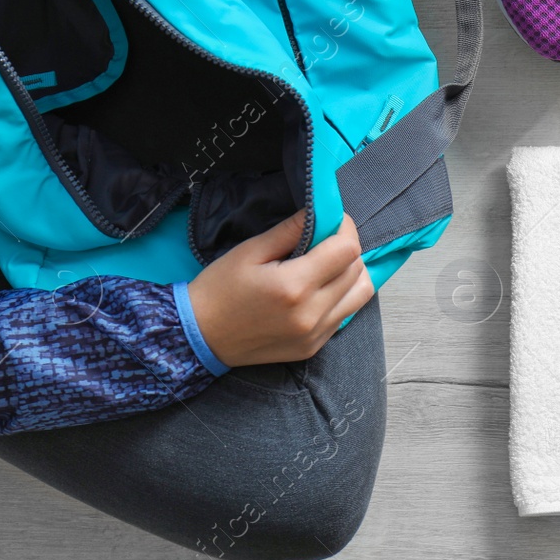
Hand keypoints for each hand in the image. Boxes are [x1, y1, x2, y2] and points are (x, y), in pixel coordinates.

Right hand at [186, 211, 372, 367]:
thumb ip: (291, 230)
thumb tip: (321, 211)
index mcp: (294, 286)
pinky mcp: (314, 348)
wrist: (199, 338)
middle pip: (356, 270)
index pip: (347, 249)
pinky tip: (319, 288)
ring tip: (327, 264)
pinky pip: (345, 314)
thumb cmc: (219, 289)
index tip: (331, 220)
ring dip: (351, 273)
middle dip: (346, 248)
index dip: (344, 228)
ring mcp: (315, 335)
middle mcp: (312, 314)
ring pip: (360, 294)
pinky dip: (341, 296)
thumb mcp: (250, 251)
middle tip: (326, 239)